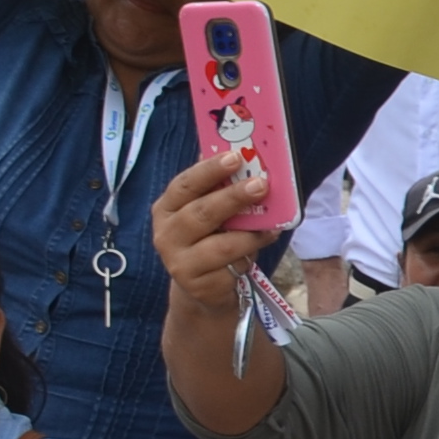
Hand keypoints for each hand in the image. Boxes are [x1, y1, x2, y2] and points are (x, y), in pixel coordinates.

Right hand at [149, 143, 272, 317]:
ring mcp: (180, 263)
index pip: (184, 185)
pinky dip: (252, 255)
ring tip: (272, 225)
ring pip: (222, 245)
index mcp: (166, 209)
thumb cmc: (209, 238)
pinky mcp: (200, 286)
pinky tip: (263, 246)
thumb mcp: (208, 212)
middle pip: (201, 213)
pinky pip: (233, 267)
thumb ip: (217, 188)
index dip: (209, 170)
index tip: (234, 157)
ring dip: (251, 234)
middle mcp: (166, 235)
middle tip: (261, 185)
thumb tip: (238, 152)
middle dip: (233, 198)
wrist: (203, 286)